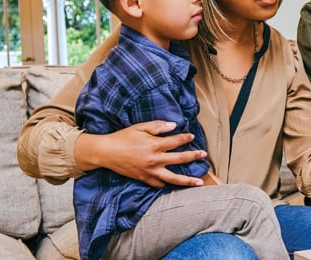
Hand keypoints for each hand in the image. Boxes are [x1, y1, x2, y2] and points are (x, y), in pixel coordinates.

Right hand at [76, 120, 208, 187]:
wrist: (106, 153)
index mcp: (154, 145)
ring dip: (188, 181)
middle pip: (179, 159)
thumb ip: (158, 126)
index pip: (176, 141)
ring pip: (173, 178)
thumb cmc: (122, 138)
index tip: (192, 136)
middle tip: (204, 155)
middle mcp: (155, 160)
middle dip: (194, 156)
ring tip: (199, 182)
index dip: (186, 138)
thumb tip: (174, 126)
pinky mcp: (144, 179)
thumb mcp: (139, 127)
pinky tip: (174, 184)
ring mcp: (150, 171)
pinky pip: (159, 184)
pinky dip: (167, 184)